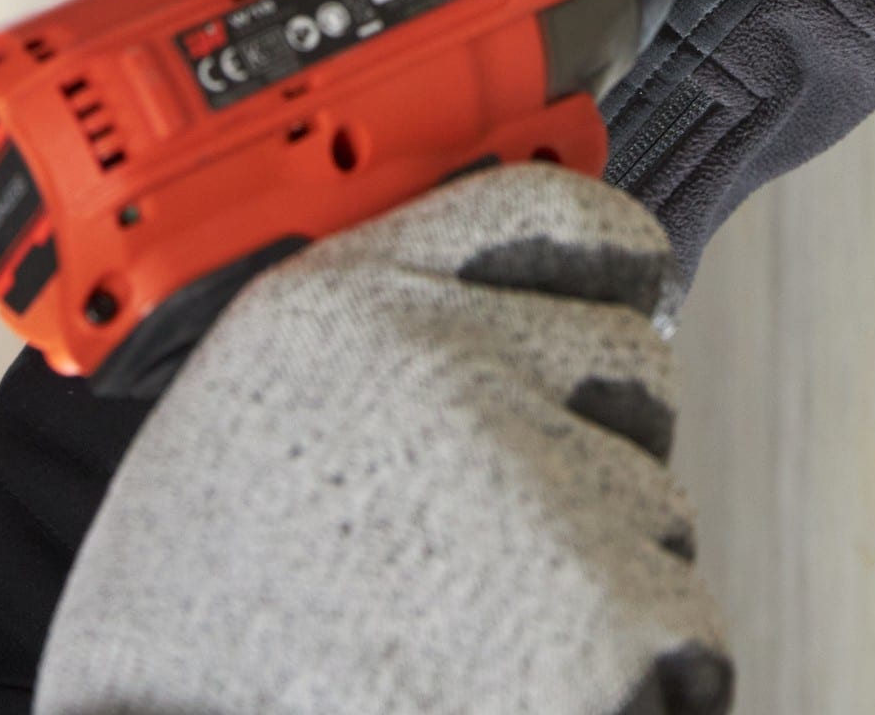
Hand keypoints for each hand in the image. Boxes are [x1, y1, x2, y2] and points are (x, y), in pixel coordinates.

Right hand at [35, 165, 731, 714]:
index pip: (545, 208)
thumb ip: (363, 344)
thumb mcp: (240, 421)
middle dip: (601, 444)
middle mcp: (438, 356)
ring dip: (610, 566)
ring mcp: (523, 472)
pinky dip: (647, 669)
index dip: (607, 250)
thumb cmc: (188, 638)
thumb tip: (507, 326)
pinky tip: (539, 692)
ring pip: (658, 499)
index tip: (626, 281)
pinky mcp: (592, 612)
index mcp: (339, 300)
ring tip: (481, 629)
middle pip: (630, 357)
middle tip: (503, 535)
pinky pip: (686, 619)